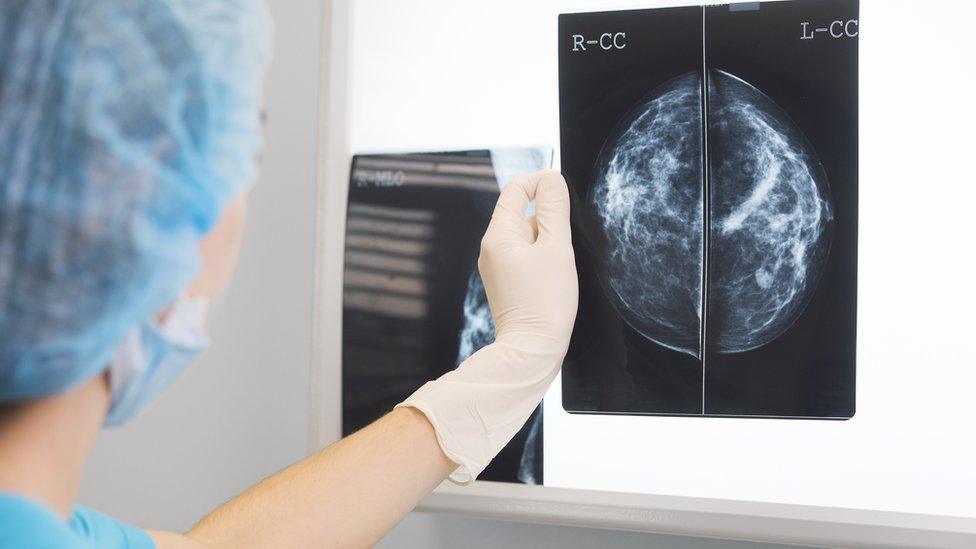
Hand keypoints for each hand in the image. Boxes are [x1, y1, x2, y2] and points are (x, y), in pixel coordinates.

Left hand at [398, 170, 577, 482]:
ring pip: (527, 236)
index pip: (516, 189)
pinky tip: (555, 276)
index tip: (563, 187)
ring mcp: (497, 267)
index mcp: (498, 235)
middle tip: (568, 239)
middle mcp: (492, 248)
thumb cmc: (545, 303)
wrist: (531, 350)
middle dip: (549, 217)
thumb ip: (554, 209)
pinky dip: (543, 258)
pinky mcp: (506, 283)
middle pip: (522, 212)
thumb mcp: (556, 248)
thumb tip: (551, 179)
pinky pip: (526, 257)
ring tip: (562, 264)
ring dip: (549, 240)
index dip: (540, 181)